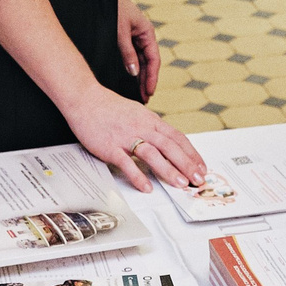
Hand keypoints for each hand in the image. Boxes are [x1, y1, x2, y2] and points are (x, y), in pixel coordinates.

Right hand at [60, 85, 205, 193]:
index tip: (201, 167)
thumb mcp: (138, 113)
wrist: (85, 99)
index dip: (192, 154)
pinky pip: (126, 163)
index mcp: (150, 120)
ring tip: (180, 184)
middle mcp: (142, 127)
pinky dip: (137, 176)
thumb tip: (167, 141)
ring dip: (168, 170)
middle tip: (198, 180)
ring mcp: (126, 137)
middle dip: (187, 164)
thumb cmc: (109, 107)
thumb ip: (152, 127)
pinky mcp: (110, 147)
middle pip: (170, 146)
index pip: (177, 137)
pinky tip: (147, 187)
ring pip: (152, 154)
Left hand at [116, 0, 162, 100]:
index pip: (154, 60)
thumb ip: (127, 52)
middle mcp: (143, 37)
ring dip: (139, 78)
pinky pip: (131, 58)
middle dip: (146, 82)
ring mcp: (135, 39)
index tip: (149, 92)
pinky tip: (128, 81)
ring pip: (139, 62)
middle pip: (148, 64)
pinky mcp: (125, 40)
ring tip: (137, 95)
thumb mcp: (120, 32)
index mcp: (147, 33)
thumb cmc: (114, 9)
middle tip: (143, 100)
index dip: (152, 77)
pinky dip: (131, 70)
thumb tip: (134, 73)